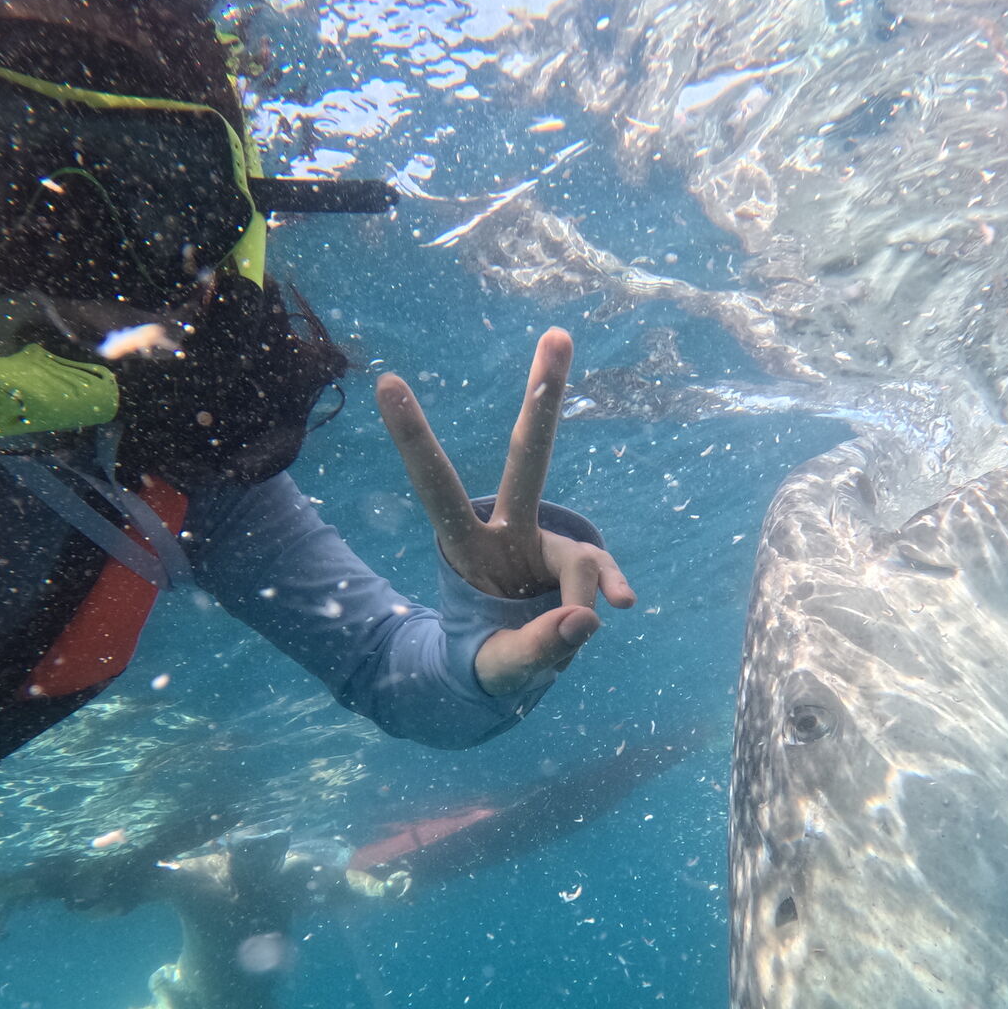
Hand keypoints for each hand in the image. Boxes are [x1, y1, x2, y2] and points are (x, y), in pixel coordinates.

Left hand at [377, 328, 634, 696]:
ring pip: (580, 555)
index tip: (386, 380)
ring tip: (569, 634)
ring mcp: (547, 546)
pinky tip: (621, 606)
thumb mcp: (497, 668)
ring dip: (590, 586)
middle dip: (545, 399)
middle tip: (558, 334)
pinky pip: (601, 578)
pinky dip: (607, 593)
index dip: (414, 438)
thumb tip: (588, 619)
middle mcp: (508, 531)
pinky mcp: (578, 568)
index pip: (436, 487)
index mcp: (464, 547)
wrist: (508, 674)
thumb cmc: (486, 662)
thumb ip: (535, 649)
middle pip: (530, 458)